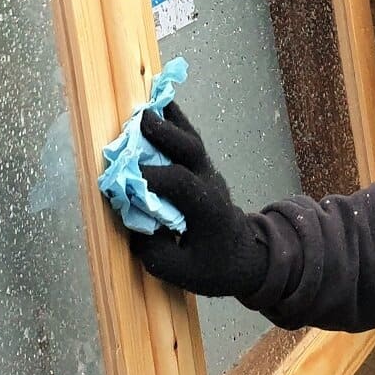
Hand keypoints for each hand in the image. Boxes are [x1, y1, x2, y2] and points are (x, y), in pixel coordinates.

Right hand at [132, 103, 268, 296]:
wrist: (248, 258)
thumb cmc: (215, 266)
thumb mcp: (183, 273)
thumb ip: (156, 253)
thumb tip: (133, 227)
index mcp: (208, 209)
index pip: (181, 184)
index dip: (153, 177)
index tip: (125, 179)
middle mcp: (210, 184)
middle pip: (191, 151)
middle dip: (166, 134)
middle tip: (139, 119)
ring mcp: (209, 173)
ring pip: (192, 140)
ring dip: (170, 120)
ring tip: (148, 101)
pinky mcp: (203, 169)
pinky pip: (190, 141)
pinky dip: (175, 122)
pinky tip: (159, 107)